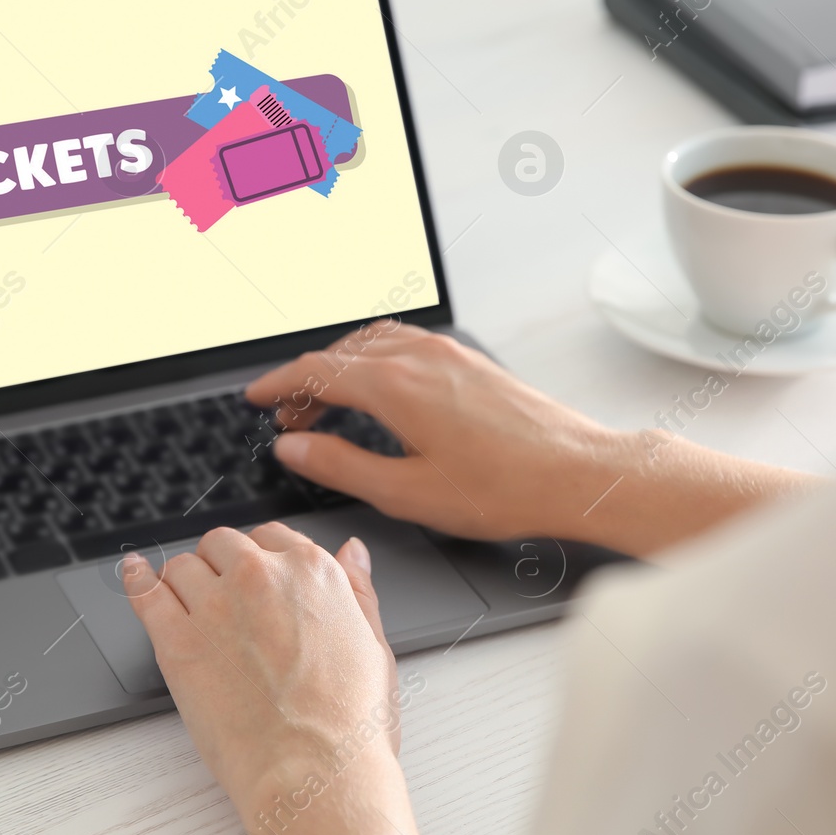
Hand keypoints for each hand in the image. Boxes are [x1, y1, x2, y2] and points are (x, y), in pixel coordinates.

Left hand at [123, 523, 439, 834]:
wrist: (313, 772)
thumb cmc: (350, 723)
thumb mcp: (373, 644)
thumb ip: (357, 588)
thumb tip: (353, 551)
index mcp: (311, 571)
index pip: (271, 537)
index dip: (261, 558)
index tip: (255, 577)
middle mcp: (259, 575)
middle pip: (223, 545)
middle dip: (222, 566)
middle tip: (225, 599)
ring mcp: (214, 607)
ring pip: (182, 566)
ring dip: (185, 581)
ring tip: (188, 605)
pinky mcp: (176, 642)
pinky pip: (145, 593)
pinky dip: (137, 579)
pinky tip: (135, 574)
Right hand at [246, 324, 813, 555]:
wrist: (578, 473)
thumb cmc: (504, 487)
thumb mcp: (407, 492)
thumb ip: (341, 466)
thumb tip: (295, 448)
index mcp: (396, 385)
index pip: (317, 372)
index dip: (278, 386)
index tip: (256, 398)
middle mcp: (420, 356)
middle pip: (341, 353)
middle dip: (306, 382)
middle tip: (288, 419)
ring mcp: (449, 353)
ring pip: (374, 342)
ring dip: (340, 366)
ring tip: (327, 404)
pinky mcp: (471, 361)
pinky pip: (404, 343)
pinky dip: (373, 358)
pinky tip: (380, 386)